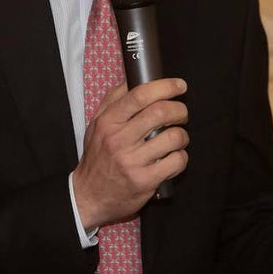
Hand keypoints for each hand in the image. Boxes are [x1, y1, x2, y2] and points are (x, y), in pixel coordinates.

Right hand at [74, 78, 188, 229]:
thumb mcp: (96, 124)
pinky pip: (177, 161)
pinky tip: (173, 158)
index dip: (165, 86)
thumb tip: (134, 78)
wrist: (89, 195)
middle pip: (161, 112)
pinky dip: (181, 157)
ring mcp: (132, 161)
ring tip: (177, 138)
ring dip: (182, 135)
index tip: (179, 85)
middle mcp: (119, 140)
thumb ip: (113, 99)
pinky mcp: (145, 181)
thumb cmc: (97, 156)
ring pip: (173, 137)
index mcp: (108, 121)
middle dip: (179, 109)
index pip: (140, 95)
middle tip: (181, 113)